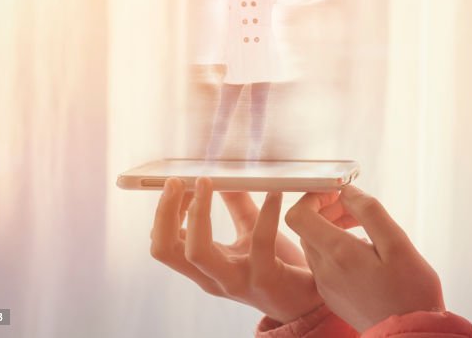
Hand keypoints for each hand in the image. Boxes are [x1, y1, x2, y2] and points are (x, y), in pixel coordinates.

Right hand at [150, 177, 322, 322]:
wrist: (307, 301)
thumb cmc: (278, 264)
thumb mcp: (250, 231)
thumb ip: (235, 205)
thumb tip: (221, 171)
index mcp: (205, 266)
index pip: (166, 243)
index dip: (164, 212)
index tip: (176, 184)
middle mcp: (213, 277)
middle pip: (167, 250)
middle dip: (165, 213)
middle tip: (175, 180)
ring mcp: (237, 280)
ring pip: (197, 251)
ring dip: (197, 213)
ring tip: (206, 181)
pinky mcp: (266, 278)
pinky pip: (260, 241)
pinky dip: (266, 213)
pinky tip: (274, 192)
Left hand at [286, 185, 443, 331]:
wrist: (409, 334)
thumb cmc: (410, 290)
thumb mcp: (397, 242)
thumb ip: (369, 211)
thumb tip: (347, 192)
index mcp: (338, 254)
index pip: (298, 215)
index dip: (313, 196)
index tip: (337, 191)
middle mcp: (324, 270)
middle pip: (306, 227)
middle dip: (328, 208)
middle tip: (356, 206)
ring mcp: (325, 284)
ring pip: (315, 243)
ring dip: (332, 226)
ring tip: (364, 224)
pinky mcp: (332, 294)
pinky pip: (324, 261)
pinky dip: (336, 245)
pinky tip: (364, 249)